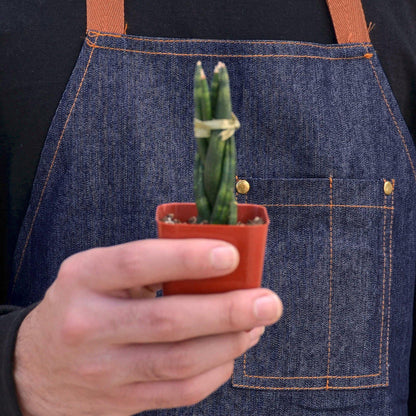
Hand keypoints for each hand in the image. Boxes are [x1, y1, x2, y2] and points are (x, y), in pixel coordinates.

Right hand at [14, 239, 281, 415]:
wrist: (35, 369)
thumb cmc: (81, 304)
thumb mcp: (99, 272)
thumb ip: (150, 266)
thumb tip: (218, 266)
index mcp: (84, 278)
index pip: (137, 263)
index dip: (186, 259)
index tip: (230, 255)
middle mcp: (89, 325)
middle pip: (168, 320)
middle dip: (227, 311)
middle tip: (269, 302)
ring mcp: (104, 370)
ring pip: (180, 361)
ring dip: (229, 342)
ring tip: (257, 324)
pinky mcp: (120, 402)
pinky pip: (180, 392)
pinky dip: (215, 371)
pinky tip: (231, 351)